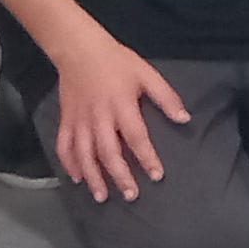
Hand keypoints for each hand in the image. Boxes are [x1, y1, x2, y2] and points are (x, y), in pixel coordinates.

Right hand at [48, 36, 188, 203]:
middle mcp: (98, 118)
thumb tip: (184, 119)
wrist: (79, 51)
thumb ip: (166, 97)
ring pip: (84, 155)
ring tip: (103, 196)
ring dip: (93, 177)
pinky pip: (64, 147)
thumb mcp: (148, 74)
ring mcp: (79, 121)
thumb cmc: (118, 62)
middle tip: (131, 195)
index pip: (136, 137)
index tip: (156, 175)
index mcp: (121, 106)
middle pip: (108, 153)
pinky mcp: (65, 121)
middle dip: (120, 176)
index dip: (147, 158)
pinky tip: (77, 179)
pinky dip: (69, 164)